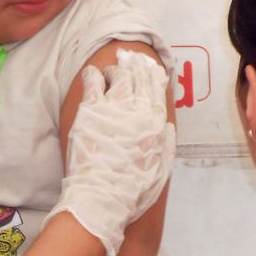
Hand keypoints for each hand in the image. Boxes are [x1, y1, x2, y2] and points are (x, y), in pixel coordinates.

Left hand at [46, 50, 174, 255]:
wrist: (102, 198)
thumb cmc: (132, 191)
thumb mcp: (160, 169)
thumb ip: (165, 143)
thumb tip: (165, 125)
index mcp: (157, 124)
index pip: (158, 89)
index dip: (154, 74)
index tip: (151, 66)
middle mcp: (138, 111)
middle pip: (139, 78)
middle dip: (136, 65)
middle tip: (130, 57)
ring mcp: (113, 108)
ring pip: (117, 76)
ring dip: (115, 70)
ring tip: (111, 68)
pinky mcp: (90, 110)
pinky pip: (93, 83)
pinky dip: (93, 75)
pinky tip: (92, 73)